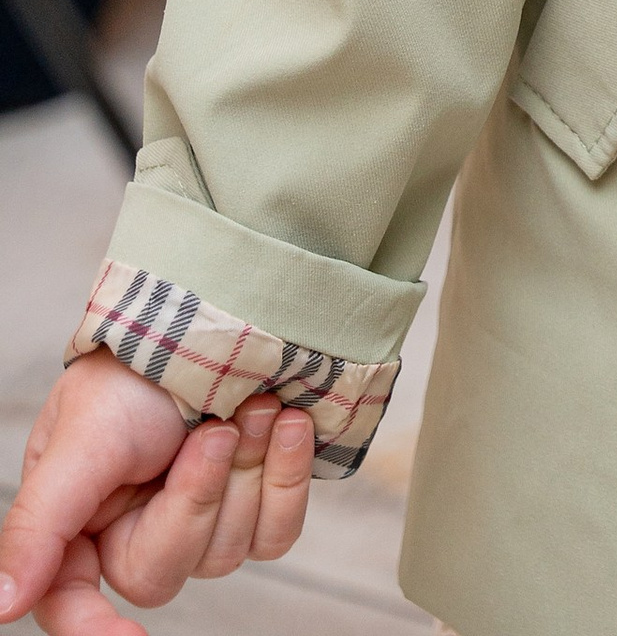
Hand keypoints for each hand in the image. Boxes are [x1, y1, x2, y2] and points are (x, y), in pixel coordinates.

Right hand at [0, 354, 313, 627]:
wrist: (220, 310)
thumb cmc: (137, 370)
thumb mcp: (82, 439)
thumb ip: (40, 523)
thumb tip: (2, 604)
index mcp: (79, 524)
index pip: (71, 603)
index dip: (93, 630)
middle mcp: (137, 530)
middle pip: (164, 573)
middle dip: (198, 496)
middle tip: (215, 430)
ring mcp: (201, 522)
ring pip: (227, 553)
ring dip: (246, 471)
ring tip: (254, 405)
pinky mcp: (256, 506)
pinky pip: (277, 533)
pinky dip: (286, 477)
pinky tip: (290, 424)